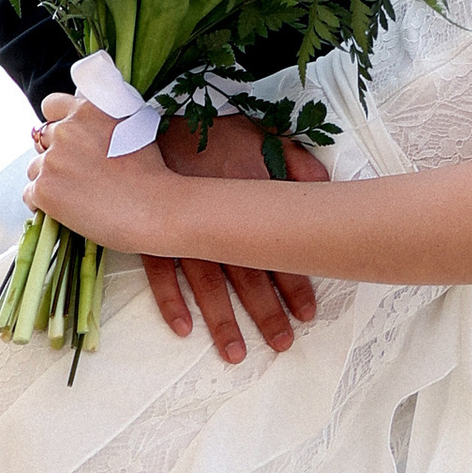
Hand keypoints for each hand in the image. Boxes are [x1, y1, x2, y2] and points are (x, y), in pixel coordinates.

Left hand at [25, 93, 183, 253]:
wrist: (153, 207)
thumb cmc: (151, 170)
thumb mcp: (135, 123)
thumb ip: (105, 114)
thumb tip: (87, 116)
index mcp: (87, 110)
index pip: (51, 105)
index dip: (58, 122)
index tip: (67, 139)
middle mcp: (66, 129)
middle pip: (41, 139)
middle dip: (54, 153)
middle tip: (76, 173)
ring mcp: (53, 160)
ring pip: (35, 168)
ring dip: (49, 179)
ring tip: (74, 195)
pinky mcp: (44, 189)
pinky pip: (29, 195)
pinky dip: (43, 204)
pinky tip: (64, 210)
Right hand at [27, 102, 332, 365]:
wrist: (149, 119)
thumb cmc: (211, 128)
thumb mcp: (260, 133)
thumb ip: (294, 161)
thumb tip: (322, 187)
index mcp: (248, 199)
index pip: (277, 249)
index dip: (294, 283)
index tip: (308, 312)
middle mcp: (217, 222)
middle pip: (246, 276)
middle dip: (266, 312)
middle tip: (283, 343)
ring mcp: (181, 231)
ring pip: (206, 285)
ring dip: (222, 321)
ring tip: (237, 353)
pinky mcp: (149, 235)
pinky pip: (159, 275)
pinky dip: (170, 303)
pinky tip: (184, 330)